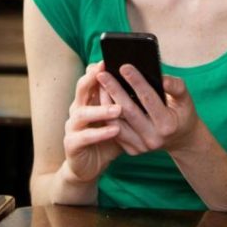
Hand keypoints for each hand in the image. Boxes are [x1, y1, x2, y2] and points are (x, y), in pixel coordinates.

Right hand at [62, 62, 123, 184]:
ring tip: (119, 108)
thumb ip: (131, 103)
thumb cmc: (109, 139)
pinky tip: (115, 130)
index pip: (90, 79)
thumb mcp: (122, 119)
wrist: (91, 167)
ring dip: (100, 109)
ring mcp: (72, 126)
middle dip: (93, 79)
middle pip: (82, 89)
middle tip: (106, 72)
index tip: (109, 60)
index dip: (97, 69)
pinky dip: (99, 133)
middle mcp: (77, 108)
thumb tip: (154, 85)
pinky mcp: (72, 144)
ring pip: (81, 113)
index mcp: (88, 99)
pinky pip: (84, 137)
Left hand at [98, 66, 200, 156]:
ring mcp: (141, 147)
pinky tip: (102, 99)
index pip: (148, 99)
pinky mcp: (132, 150)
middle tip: (102, 73)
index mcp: (167, 125)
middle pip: (128, 111)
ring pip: (117, 122)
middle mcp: (153, 139)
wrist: (181, 140)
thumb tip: (162, 79)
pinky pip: (115, 130)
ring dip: (105, 102)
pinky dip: (106, 114)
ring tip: (98, 84)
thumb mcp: (186, 99)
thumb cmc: (182, 113)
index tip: (124, 67)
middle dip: (114, 90)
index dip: (136, 82)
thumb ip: (176, 87)